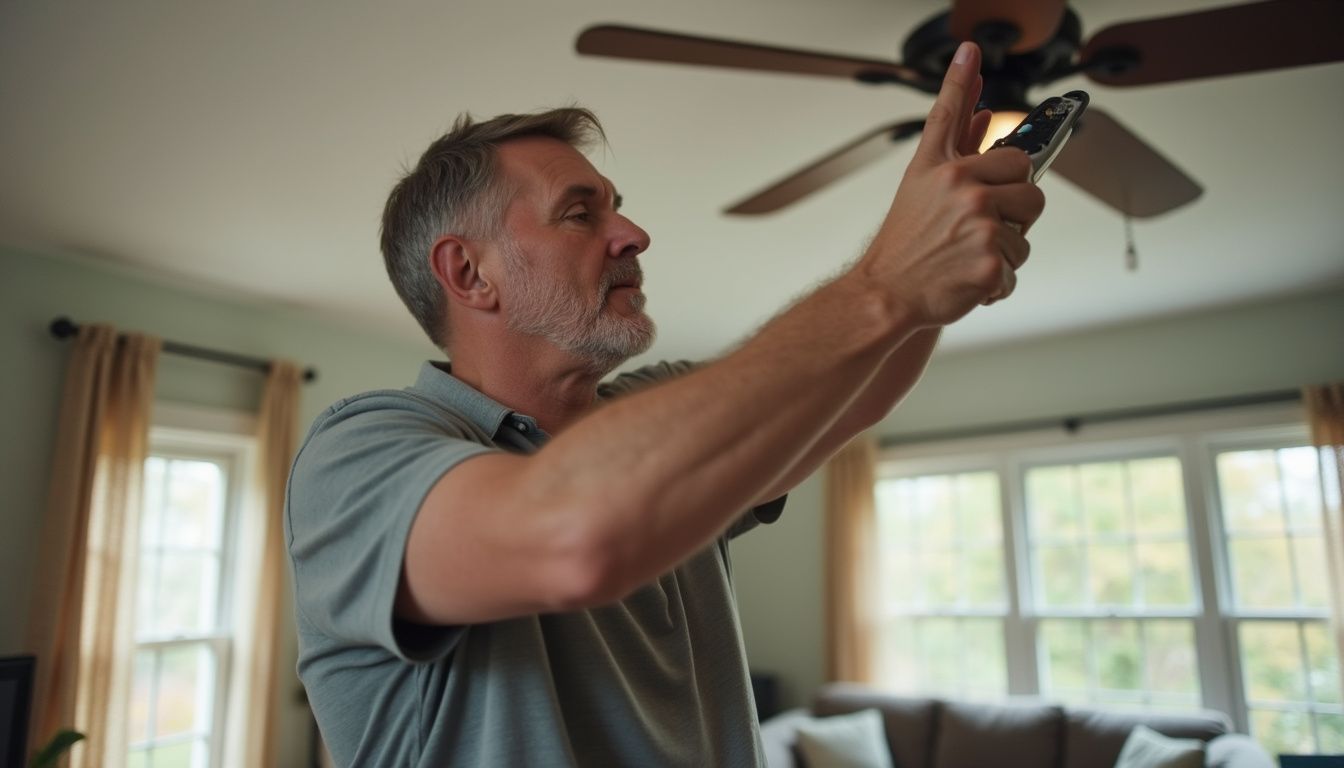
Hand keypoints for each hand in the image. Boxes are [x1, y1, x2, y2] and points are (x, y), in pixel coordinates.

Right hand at [862, 42, 1045, 326]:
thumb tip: (981, 105)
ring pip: (1025, 235)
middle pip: (1028, 184)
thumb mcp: (918, 184)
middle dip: (1014, 209)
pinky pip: (1015, 269)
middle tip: (982, 226)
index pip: (955, 116)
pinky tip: (968, 279)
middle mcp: (963, 191)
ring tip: (967, 256)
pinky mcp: (989, 264)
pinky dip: (996, 282)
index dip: (964, 83)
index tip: (970, 54)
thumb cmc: (904, 244)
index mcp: (944, 170)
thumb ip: (953, 141)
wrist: (885, 294)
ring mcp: (979, 226)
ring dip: (1004, 251)